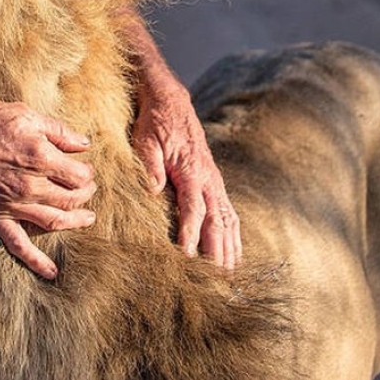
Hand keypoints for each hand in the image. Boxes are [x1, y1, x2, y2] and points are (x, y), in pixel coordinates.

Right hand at [0, 96, 96, 279]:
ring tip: (86, 219)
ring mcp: (13, 204)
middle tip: (88, 189)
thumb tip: (84, 144)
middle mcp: (31, 185)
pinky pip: (19, 245)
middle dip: (85, 195)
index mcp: (41, 157)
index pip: (79, 175)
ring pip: (54, 222)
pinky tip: (52, 272)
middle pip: (71, 199)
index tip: (86, 169)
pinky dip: (37, 262)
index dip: (87, 173)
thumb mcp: (24, 114)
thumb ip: (57, 130)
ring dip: (74, 222)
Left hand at [132, 73, 241, 268]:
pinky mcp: (214, 179)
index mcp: (192, 171)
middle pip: (217, 220)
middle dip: (217, 251)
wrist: (169, 98)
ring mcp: (214, 179)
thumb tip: (154, 191)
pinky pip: (229, 210)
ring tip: (231, 273)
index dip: (191, 234)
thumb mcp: (145, 138)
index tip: (187, 256)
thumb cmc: (154, 120)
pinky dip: (234, 231)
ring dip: (230, 246)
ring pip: (228, 218)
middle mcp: (208, 178)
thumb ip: (150, 166)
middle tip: (217, 280)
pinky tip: (234, 248)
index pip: (194, 209)